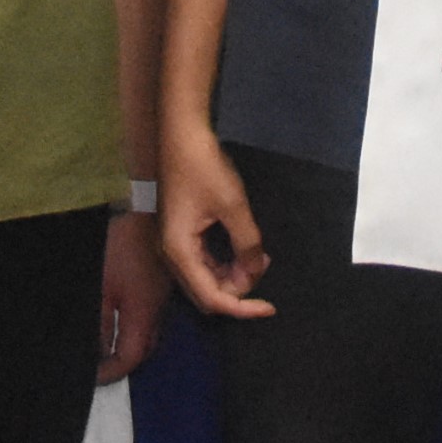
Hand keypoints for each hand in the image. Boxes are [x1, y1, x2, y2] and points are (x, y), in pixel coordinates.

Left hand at [97, 210, 168, 379]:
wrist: (142, 207)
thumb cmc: (118, 245)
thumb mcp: (102, 287)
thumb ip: (102, 324)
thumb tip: (100, 353)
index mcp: (145, 312)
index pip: (132, 356)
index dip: (112, 372)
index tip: (95, 377)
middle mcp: (161, 307)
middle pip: (147, 348)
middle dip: (125, 361)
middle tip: (103, 365)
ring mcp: (165, 293)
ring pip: (153, 330)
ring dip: (134, 343)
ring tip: (109, 345)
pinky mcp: (164, 281)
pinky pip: (155, 313)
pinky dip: (140, 325)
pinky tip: (123, 319)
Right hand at [160, 127, 271, 319]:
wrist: (180, 135)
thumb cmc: (204, 168)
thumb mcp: (233, 205)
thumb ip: (247, 243)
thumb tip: (257, 271)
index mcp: (180, 253)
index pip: (212, 298)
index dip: (242, 307)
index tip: (269, 307)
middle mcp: (172, 256)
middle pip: (206, 293)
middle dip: (238, 289)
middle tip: (264, 266)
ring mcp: (173, 245)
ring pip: (205, 277)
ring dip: (233, 274)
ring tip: (259, 257)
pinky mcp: (180, 233)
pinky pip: (203, 261)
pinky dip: (225, 261)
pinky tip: (244, 249)